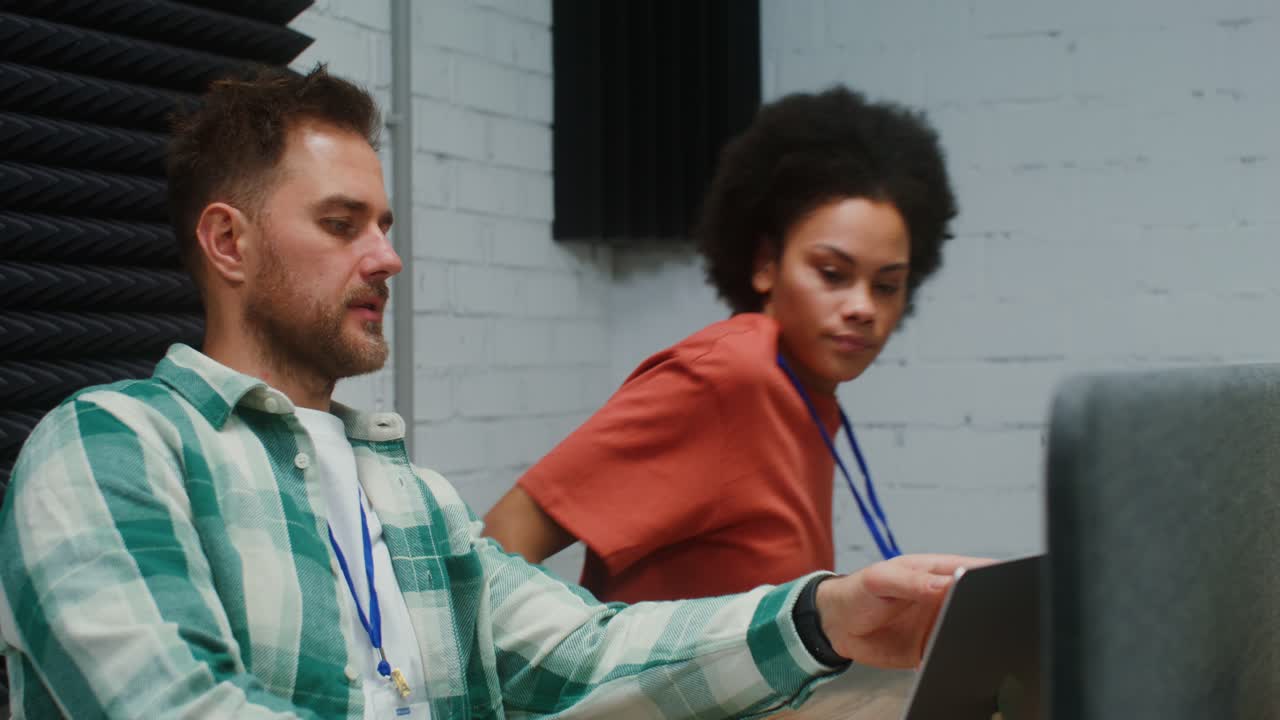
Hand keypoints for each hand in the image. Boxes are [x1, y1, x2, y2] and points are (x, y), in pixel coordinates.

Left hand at [815, 554, 990, 668]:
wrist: (836, 626)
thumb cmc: (857, 592)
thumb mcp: (881, 580)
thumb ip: (912, 582)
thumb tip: (948, 583)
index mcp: (937, 573)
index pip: (974, 570)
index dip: (992, 576)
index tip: (1003, 584)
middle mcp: (943, 598)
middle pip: (979, 602)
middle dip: (989, 609)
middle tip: (991, 617)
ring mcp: (940, 623)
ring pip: (970, 629)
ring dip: (974, 635)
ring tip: (968, 638)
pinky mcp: (933, 648)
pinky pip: (952, 653)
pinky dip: (956, 657)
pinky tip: (952, 658)